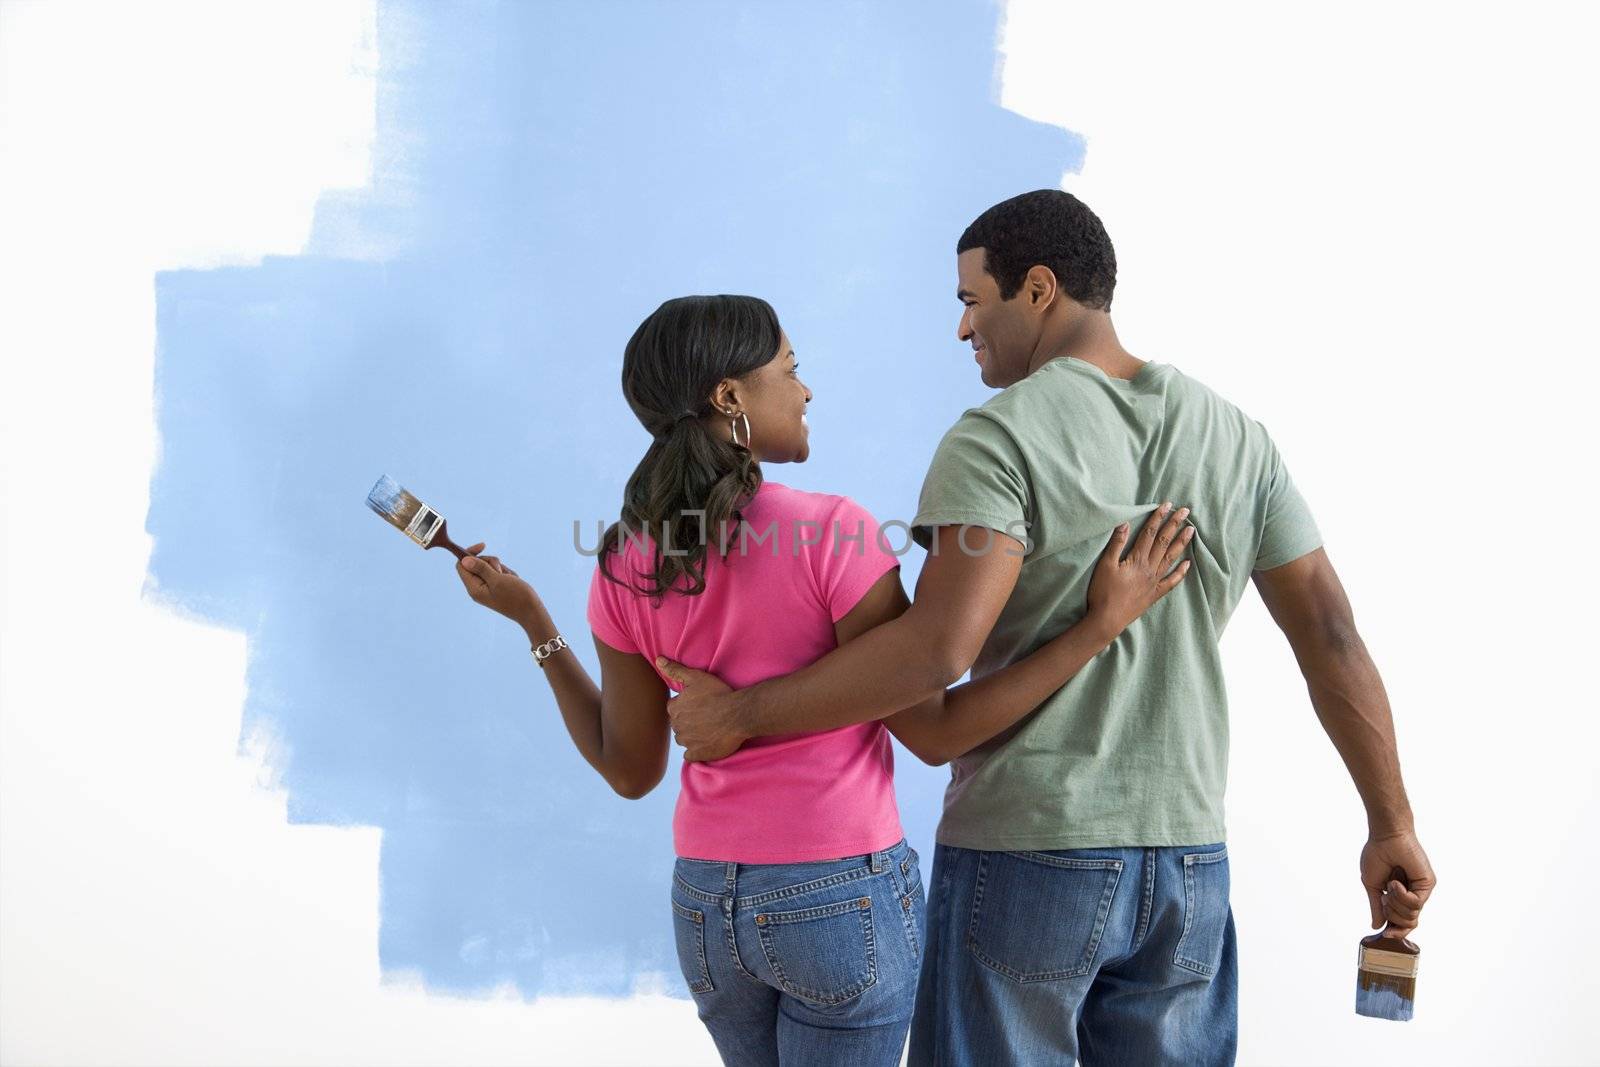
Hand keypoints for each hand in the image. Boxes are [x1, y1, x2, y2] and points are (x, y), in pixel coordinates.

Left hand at [455, 541, 537, 627]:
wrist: (532, 611)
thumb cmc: (516, 597)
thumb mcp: (498, 579)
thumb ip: (480, 568)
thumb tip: (464, 560)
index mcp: (474, 588)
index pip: (462, 565)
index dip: (469, 553)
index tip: (483, 546)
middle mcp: (478, 589)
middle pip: (475, 564)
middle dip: (489, 561)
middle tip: (500, 570)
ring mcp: (487, 589)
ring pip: (488, 567)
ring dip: (500, 568)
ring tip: (510, 578)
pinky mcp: (496, 588)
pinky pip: (497, 573)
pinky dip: (506, 573)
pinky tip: (514, 581)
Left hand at [655, 656, 742, 761]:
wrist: (738, 714)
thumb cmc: (718, 694)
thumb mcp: (696, 677)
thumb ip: (675, 670)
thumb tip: (658, 660)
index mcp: (675, 708)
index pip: (673, 707)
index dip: (685, 705)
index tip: (698, 704)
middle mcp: (677, 726)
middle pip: (678, 724)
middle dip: (687, 720)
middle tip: (705, 715)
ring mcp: (687, 741)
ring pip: (683, 739)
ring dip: (691, 736)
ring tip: (707, 729)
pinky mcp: (697, 754)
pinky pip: (690, 755)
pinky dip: (696, 751)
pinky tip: (707, 744)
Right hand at [1085, 503, 1193, 638]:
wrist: (1108, 619)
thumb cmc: (1103, 592)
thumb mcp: (1105, 565)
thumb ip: (1116, 544)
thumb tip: (1125, 524)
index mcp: (1137, 560)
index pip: (1150, 534)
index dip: (1158, 518)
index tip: (1167, 505)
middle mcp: (1150, 569)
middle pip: (1164, 542)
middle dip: (1174, 525)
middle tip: (1185, 511)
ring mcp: (1154, 582)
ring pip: (1171, 558)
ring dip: (1181, 543)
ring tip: (1191, 530)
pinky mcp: (1154, 594)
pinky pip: (1171, 581)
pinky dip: (1181, 573)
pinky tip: (1188, 564)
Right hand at [1361, 829, 1434, 938]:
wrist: (1385, 837)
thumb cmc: (1377, 855)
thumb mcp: (1372, 885)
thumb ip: (1376, 907)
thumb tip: (1376, 925)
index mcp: (1399, 896)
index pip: (1403, 922)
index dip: (1396, 931)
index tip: (1385, 935)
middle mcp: (1413, 894)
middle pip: (1408, 923)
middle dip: (1392, 915)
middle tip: (1385, 897)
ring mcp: (1421, 890)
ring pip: (1412, 915)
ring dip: (1395, 903)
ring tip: (1391, 884)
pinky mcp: (1427, 884)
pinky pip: (1416, 903)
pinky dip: (1402, 895)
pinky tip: (1396, 882)